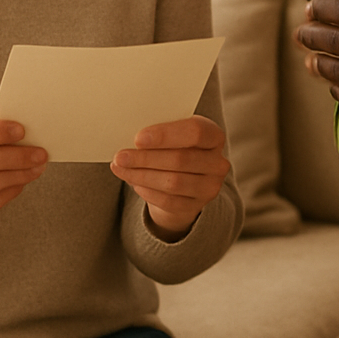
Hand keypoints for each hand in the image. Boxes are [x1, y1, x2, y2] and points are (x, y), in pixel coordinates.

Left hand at [110, 115, 229, 239]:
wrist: (185, 176)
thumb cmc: (176, 146)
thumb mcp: (174, 133)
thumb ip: (160, 131)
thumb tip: (129, 133)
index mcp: (214, 136)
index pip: (195, 132)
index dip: (166, 135)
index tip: (138, 138)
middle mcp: (218, 162)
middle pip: (181, 160)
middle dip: (146, 158)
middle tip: (121, 156)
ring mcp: (210, 187)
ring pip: (173, 183)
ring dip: (142, 175)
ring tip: (121, 168)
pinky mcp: (196, 206)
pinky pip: (168, 201)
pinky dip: (147, 191)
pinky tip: (134, 182)